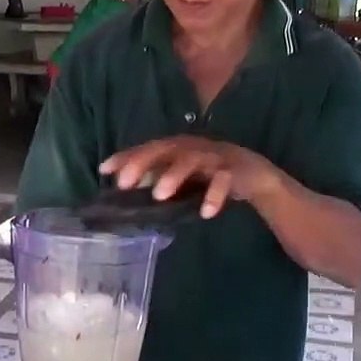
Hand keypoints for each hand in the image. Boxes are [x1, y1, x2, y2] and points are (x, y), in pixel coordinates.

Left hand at [99, 136, 279, 218]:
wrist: (255, 174)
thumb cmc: (209, 175)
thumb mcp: (181, 178)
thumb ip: (156, 180)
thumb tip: (124, 190)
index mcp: (178, 148)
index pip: (147, 149)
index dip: (126, 157)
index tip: (105, 170)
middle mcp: (193, 147)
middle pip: (165, 149)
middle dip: (143, 163)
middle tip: (125, 183)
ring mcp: (214, 157)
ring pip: (192, 160)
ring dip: (174, 175)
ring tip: (159, 194)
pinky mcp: (235, 170)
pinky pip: (224, 181)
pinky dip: (215, 195)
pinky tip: (206, 212)